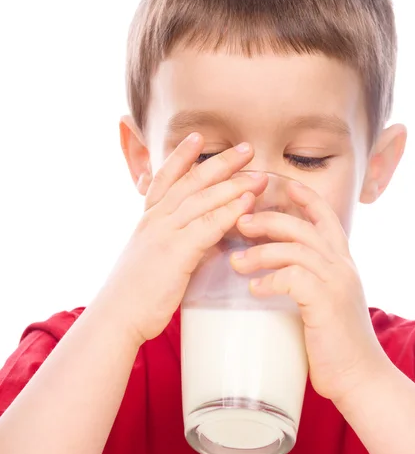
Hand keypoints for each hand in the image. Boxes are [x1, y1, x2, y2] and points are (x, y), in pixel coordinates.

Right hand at [96, 134, 267, 343]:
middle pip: (192, 181)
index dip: (182, 156)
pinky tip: (247, 202)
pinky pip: (208, 226)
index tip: (198, 137)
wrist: (116, 316)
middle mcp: (155, 220)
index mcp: (149, 220)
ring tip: (258, 173)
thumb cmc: (135, 293)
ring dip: (234, 184)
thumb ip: (174, 242)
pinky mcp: (176, 253)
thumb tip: (201, 239)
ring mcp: (164, 233)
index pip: (166, 178)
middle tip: (247, 148)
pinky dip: (229, 212)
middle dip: (221, 162)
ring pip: (203, 199)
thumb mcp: (151, 258)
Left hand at [230, 180, 389, 402]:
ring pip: (294, 249)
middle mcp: (341, 266)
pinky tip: (254, 290)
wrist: (359, 377)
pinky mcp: (326, 303)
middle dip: (269, 219)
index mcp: (341, 262)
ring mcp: (336, 283)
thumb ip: (308, 281)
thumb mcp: (326, 302)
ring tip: (236, 263)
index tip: (282, 184)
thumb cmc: (335, 343)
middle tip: (240, 222)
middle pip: (302, 226)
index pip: (325, 217)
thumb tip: (276, 273)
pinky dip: (269, 281)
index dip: (305, 198)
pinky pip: (292, 278)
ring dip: (260, 252)